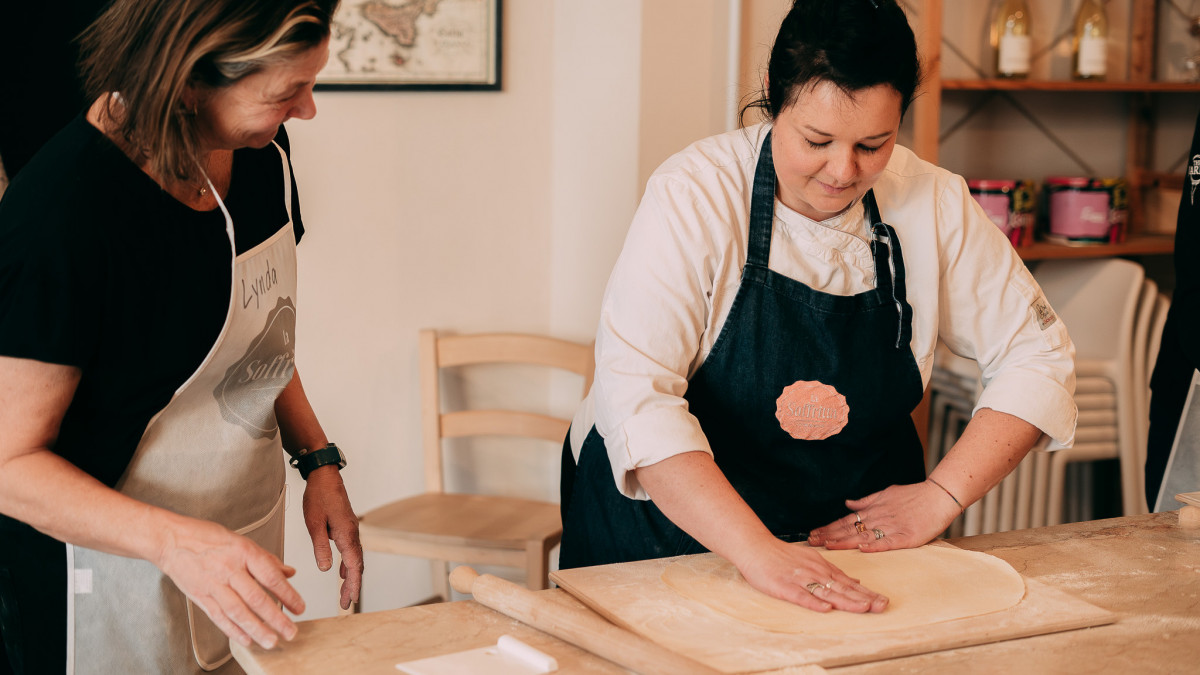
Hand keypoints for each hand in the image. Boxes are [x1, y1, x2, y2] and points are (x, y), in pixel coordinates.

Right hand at [156, 517, 303, 648]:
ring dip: (256, 629)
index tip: (300, 608)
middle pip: (256, 598)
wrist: (171, 540)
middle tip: (291, 632)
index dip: (288, 594)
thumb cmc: (207, 538)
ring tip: (271, 641)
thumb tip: (289, 572)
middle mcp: (229, 569)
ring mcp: (213, 585)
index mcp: (243, 552)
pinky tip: (247, 639)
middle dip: (275, 618)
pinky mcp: (201, 596)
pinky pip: (219, 617)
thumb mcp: (242, 541)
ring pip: (237, 611)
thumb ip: (266, 559)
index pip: (270, 576)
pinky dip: (233, 630)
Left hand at [302, 466, 363, 609]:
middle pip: (357, 565)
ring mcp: (351, 530)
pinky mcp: (346, 526)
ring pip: (355, 558)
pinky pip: (351, 550)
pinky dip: (349, 564)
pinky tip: (343, 571)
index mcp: (346, 534)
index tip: (350, 601)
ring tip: (345, 593)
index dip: (353, 585)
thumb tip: (326, 569)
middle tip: (346, 604)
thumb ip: (320, 547)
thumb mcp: (314, 523)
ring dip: (351, 576)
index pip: (354, 566)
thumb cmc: (318, 496)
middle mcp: (353, 533)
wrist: (324, 475)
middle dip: (353, 585)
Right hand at [735, 537, 888, 612]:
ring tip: (864, 608)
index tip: (883, 601)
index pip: (849, 582)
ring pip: (827, 592)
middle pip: (842, 588)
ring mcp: (800, 579)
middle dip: (864, 598)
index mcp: (822, 567)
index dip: (867, 593)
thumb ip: (834, 572)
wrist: (755, 547)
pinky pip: (801, 596)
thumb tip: (856, 581)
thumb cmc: (782, 555)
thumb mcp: (812, 560)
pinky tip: (826, 609)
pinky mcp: (784, 587)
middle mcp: (815, 572)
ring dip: (846, 601)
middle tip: (882, 606)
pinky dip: (814, 602)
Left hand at [807, 481, 960, 551]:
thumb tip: (848, 503)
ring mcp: (891, 527)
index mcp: (873, 510)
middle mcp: (878, 518)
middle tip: (810, 542)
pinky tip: (861, 550)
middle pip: (849, 529)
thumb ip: (866, 501)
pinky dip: (874, 546)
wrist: (938, 496)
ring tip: (827, 546)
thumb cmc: (913, 495)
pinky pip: (888, 543)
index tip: (812, 534)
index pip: (845, 521)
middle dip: (828, 536)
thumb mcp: (885, 493)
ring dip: (844, 542)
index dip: (828, 528)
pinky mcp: (906, 537)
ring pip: (863, 536)